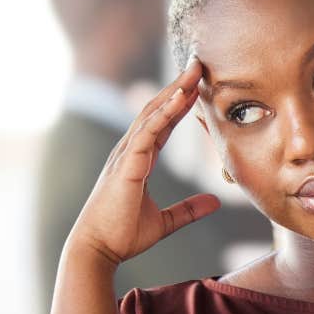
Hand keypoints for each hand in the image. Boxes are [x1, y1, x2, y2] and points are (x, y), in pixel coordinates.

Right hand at [68, 55, 220, 266]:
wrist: (98, 249)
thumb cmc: (123, 235)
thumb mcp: (165, 222)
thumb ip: (189, 210)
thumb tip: (215, 203)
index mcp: (138, 161)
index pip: (162, 124)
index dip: (180, 104)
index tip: (198, 86)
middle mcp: (130, 152)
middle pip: (157, 110)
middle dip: (178, 87)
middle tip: (199, 64)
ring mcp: (126, 156)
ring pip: (152, 114)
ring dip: (174, 91)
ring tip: (194, 71)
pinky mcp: (126, 165)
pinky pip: (147, 132)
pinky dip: (163, 114)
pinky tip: (179, 98)